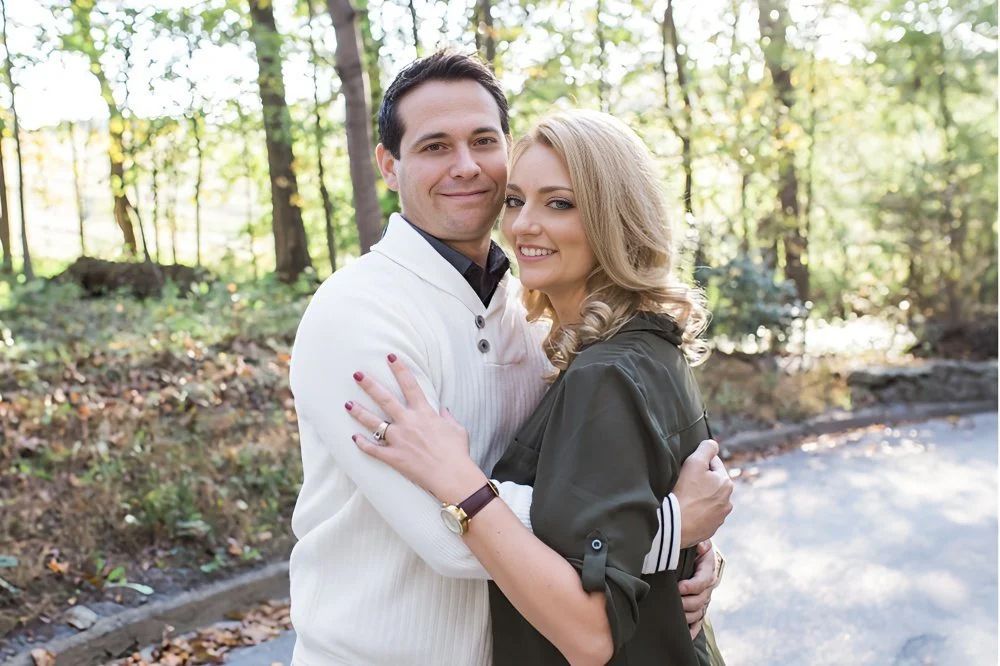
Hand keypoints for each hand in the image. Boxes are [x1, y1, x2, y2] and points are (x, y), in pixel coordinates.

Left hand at [346, 354, 485, 503]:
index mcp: (425, 413)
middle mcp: (408, 423)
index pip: (410, 385)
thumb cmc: (457, 453)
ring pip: (374, 423)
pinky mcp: (393, 457)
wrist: (452, 476)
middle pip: (385, 399)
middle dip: (370, 385)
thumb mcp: (457, 429)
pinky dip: (362, 444)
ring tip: (347, 404)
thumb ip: (448, 418)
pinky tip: (353, 438)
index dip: (400, 369)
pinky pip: (373, 449)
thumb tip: (444, 410)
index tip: (390, 357)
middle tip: (357, 374)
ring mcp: (399, 440)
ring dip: (359, 413)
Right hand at [675, 439, 732, 547]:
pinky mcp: (710, 529)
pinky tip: (686, 512)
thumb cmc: (685, 492)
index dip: (699, 464)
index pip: (713, 464)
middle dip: (700, 482)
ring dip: (700, 498)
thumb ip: (706, 448)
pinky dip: (696, 512)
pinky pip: (704, 516)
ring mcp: (719, 518)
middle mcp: (728, 502)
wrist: (676, 525)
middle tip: (684, 484)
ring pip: (709, 500)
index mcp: (726, 483)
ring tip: (685, 499)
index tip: (687, 470)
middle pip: (711, 483)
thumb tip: (713, 444)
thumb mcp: (695, 462)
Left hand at [678, 540, 717, 639]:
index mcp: (707, 570)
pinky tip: (685, 635)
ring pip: (698, 612)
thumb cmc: (691, 548)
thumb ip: (698, 544)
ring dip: (687, 616)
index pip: (704, 581)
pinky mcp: (698, 608)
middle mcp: (708, 587)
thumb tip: (701, 547)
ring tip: (674, 615)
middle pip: (701, 600)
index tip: (679, 587)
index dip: (692, 586)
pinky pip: (698, 623)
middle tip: (673, 602)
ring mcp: (703, 599)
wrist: (691, 556)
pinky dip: (692, 631)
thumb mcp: (696, 542)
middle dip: (686, 603)